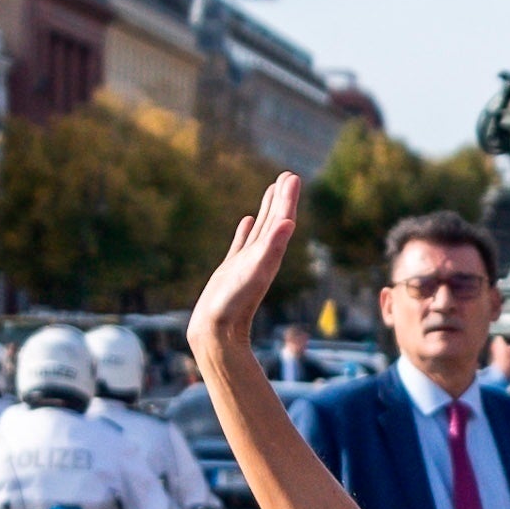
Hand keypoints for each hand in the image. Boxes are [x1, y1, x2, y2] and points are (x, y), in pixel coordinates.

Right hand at [188, 172, 304, 368]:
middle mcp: (261, 258)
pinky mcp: (230, 271)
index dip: (288, 199)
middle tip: (288, 175)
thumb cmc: (233, 305)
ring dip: (267, 209)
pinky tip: (247, 220)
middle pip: (275, 221)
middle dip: (282, 198)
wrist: (216, 333)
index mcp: (269, 256)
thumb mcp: (254, 274)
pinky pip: (242, 244)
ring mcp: (246, 263)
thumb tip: (289, 222)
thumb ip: (271, 248)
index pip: (282, 220)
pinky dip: (246, 230)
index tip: (293, 177)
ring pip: (260, 230)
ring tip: (273, 188)